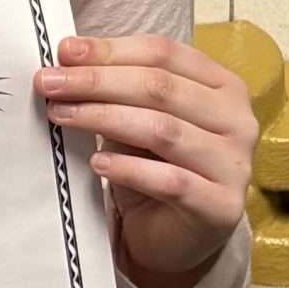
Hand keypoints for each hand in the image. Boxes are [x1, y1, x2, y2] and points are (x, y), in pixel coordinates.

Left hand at [35, 35, 255, 287]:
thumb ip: (116, 87)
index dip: (110, 50)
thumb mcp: (137, 118)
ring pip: (163, 129)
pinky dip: (129, 169)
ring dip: (104, 118)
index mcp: (222, 86)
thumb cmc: (155, 168)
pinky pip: (170, 181)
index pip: (164, 54)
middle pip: (160, 87)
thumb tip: (68, 57)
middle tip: (50, 83)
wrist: (173, 237)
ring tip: (62, 115)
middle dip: (98, 81)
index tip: (64, 52)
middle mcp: (237, 120)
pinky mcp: (221, 207)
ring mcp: (234, 165)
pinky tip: (97, 164)